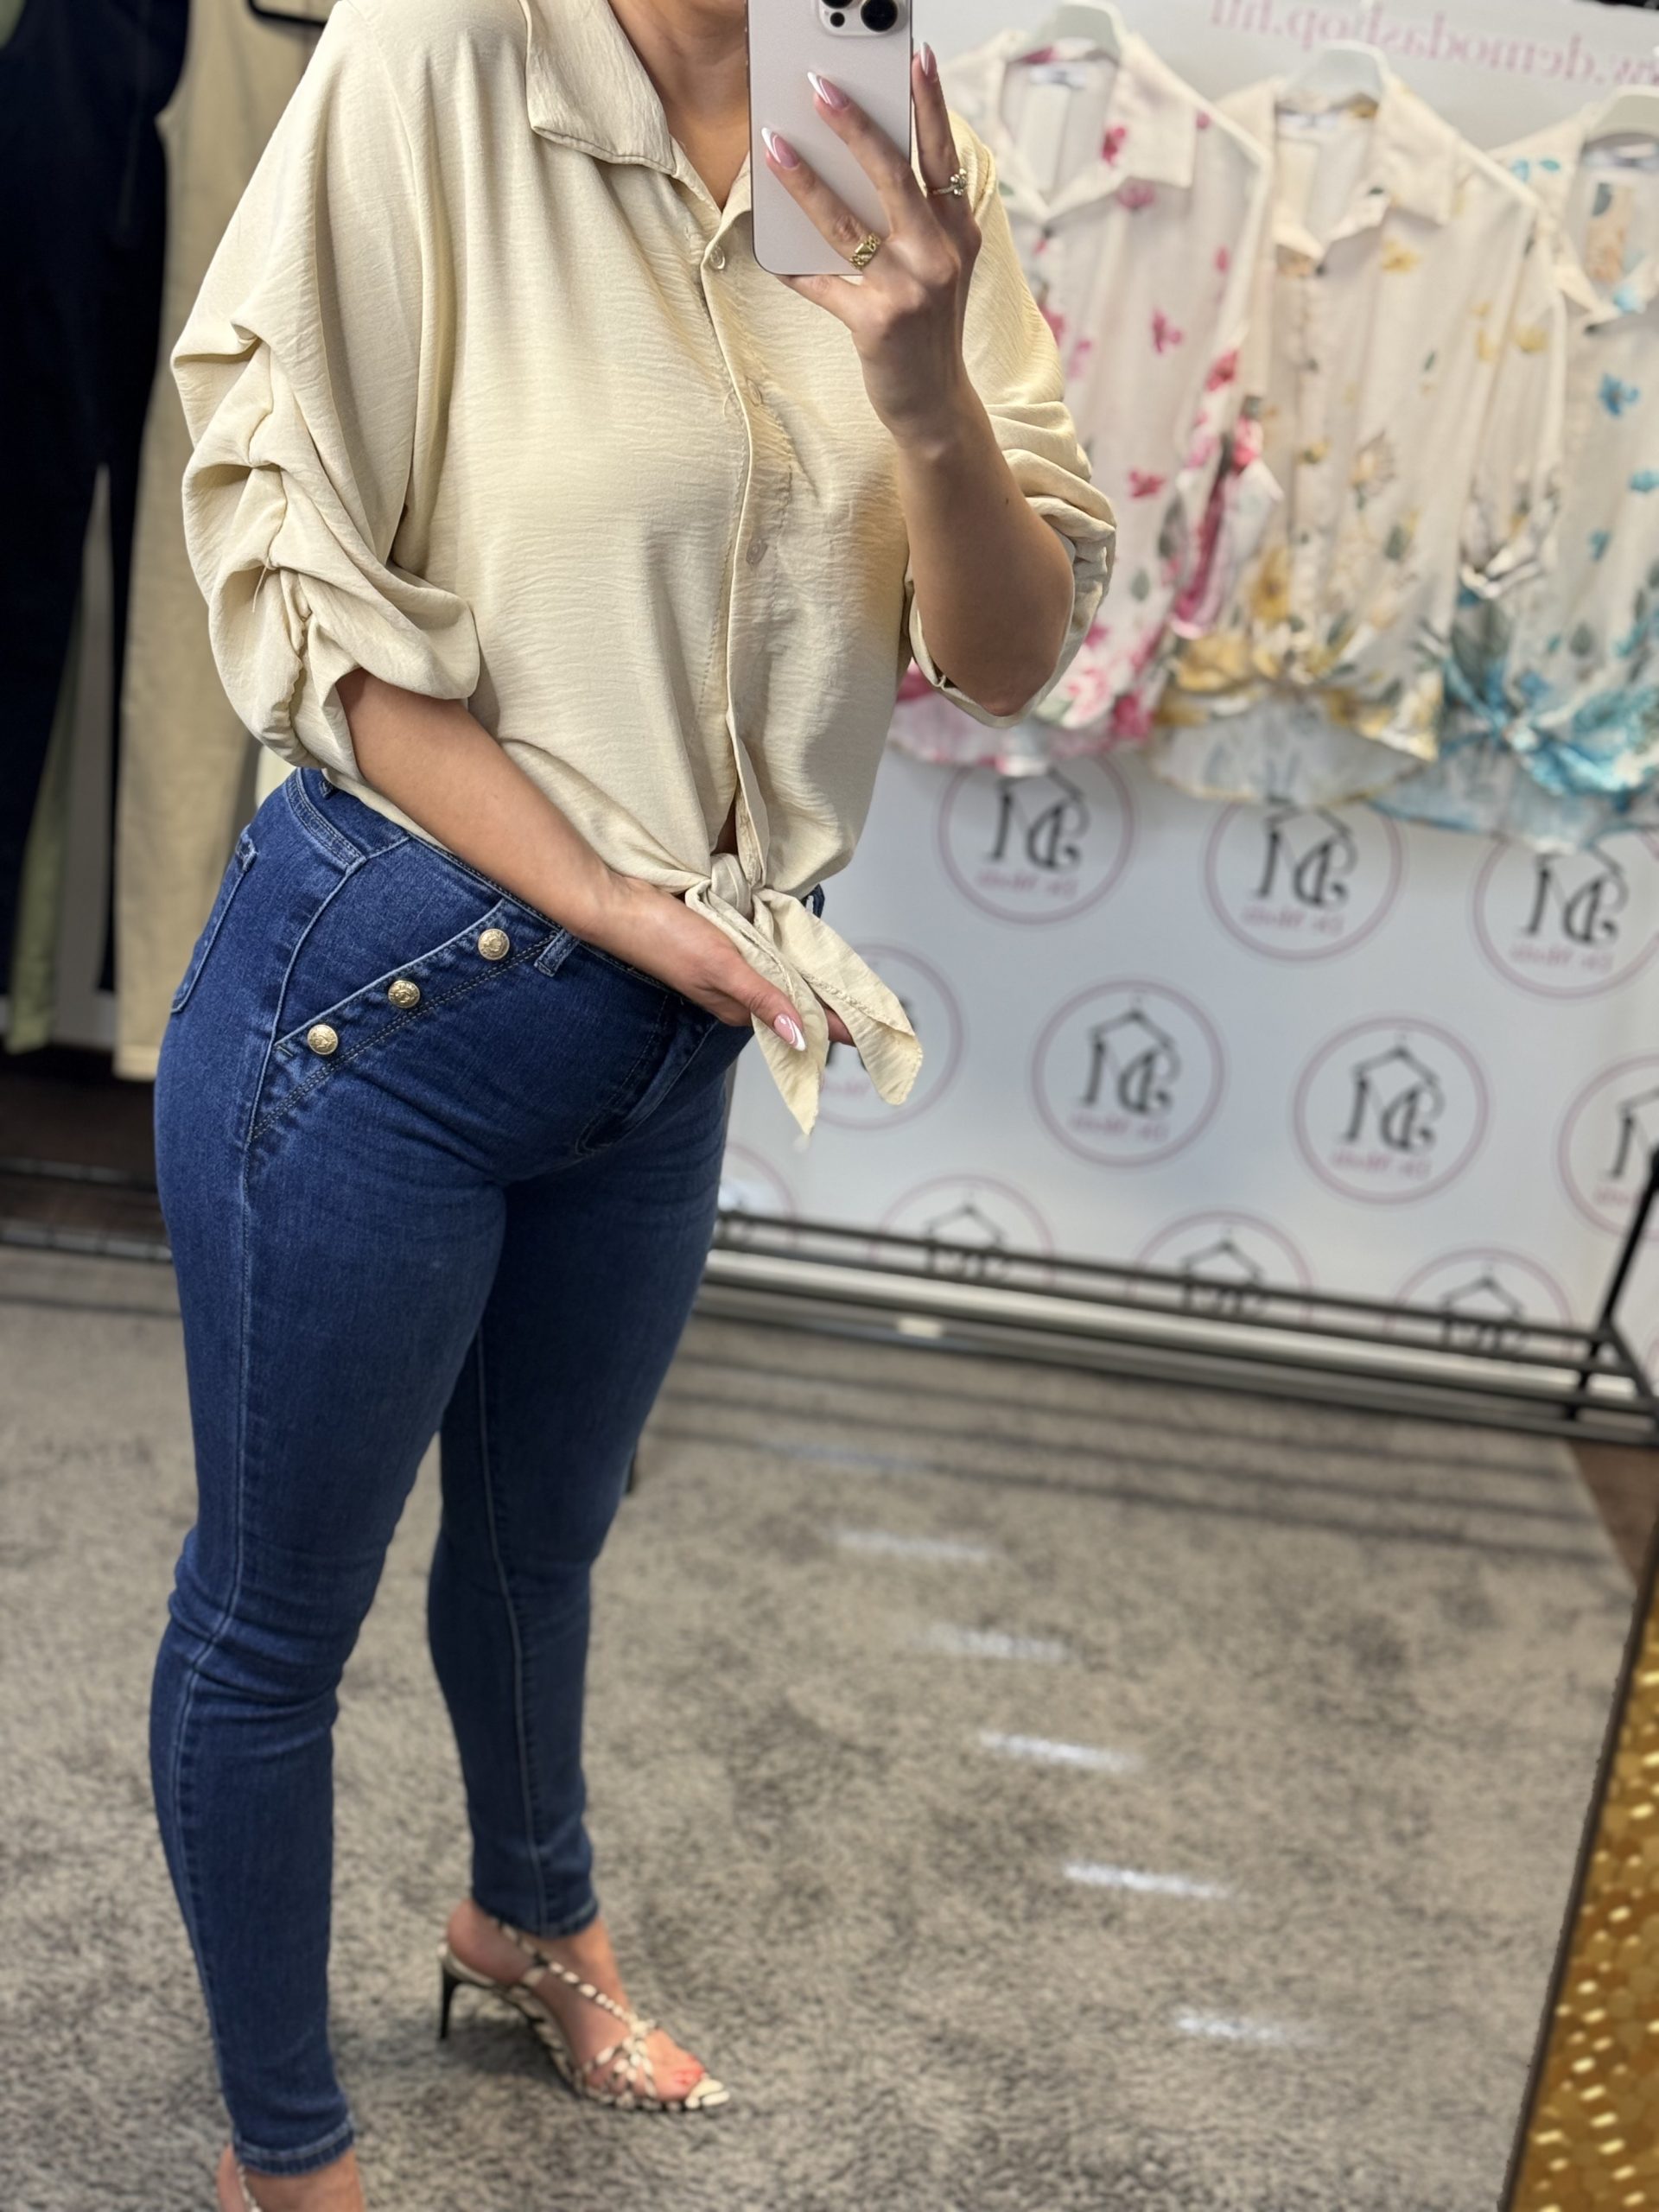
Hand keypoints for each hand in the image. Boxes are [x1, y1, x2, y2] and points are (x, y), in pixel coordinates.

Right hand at [589, 871, 856, 1046]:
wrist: (619, 906)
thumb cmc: (664, 938)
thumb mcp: (722, 967)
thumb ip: (763, 999)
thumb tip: (801, 1038)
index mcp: (740, 1007)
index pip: (801, 1021)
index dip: (839, 1026)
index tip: (875, 1037)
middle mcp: (738, 995)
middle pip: (796, 1002)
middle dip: (833, 1009)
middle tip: (874, 1014)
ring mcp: (729, 973)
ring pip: (782, 981)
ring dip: (811, 985)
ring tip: (848, 991)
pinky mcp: (720, 950)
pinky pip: (764, 960)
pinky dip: (787, 962)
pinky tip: (800, 956)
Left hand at [759, 43, 981, 447]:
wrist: (934, 402)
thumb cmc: (927, 327)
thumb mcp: (937, 266)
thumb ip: (913, 220)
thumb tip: (851, 169)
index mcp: (955, 229)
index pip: (941, 154)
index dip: (929, 103)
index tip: (915, 57)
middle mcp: (938, 253)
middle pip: (893, 174)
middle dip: (855, 125)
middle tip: (820, 86)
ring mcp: (909, 289)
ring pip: (847, 223)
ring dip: (805, 182)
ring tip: (773, 146)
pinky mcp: (876, 323)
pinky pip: (822, 284)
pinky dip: (792, 268)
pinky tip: (768, 249)